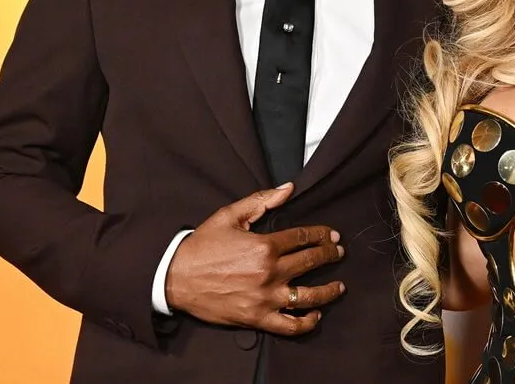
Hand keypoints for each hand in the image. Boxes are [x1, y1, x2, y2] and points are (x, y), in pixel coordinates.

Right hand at [164, 183, 345, 334]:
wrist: (176, 277)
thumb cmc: (202, 246)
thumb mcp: (229, 216)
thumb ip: (261, 200)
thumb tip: (288, 189)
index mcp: (264, 246)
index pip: (303, 238)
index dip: (322, 235)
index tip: (333, 235)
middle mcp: (269, 272)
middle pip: (311, 262)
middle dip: (330, 255)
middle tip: (339, 252)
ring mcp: (265, 298)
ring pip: (309, 296)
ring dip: (329, 291)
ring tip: (339, 286)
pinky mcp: (257, 318)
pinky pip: (289, 325)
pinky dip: (306, 322)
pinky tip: (315, 315)